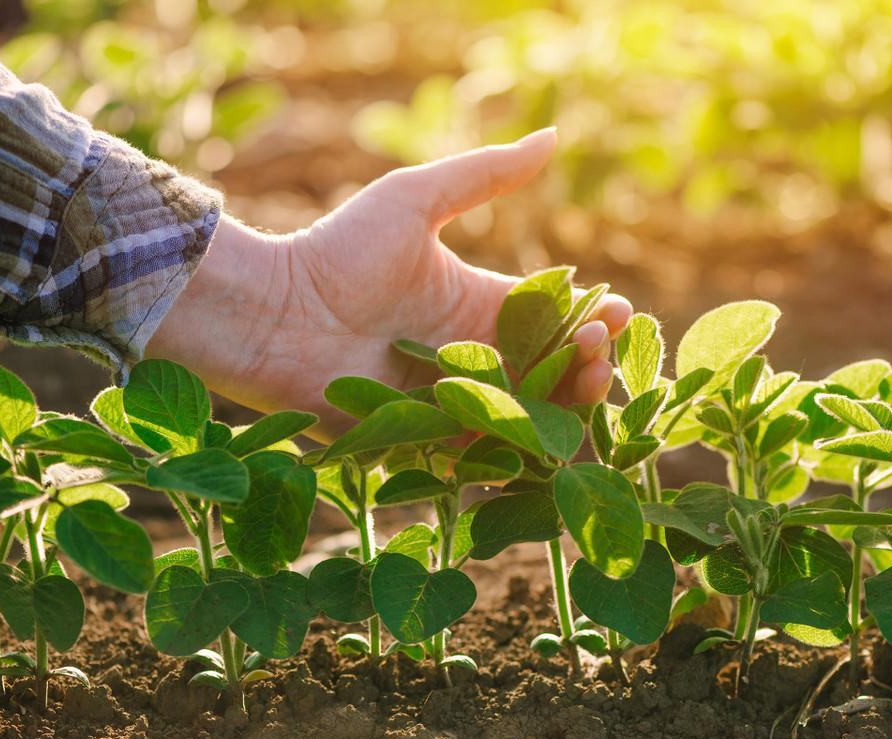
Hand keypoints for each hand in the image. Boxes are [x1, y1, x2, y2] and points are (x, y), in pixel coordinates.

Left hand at [150, 129, 631, 440]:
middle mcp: (474, 356)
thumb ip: (484, 175)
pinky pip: (486, 450)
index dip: (592, 317)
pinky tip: (549, 431)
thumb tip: (553, 135)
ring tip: (587, 381)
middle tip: (599, 349)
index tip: (617, 310)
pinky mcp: (430, 440)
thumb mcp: (414, 200)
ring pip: (530, 413)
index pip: (553, 317)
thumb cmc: (338, 252)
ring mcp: (455, 400)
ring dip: (568, 404)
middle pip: (553, 371)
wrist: (275, 315)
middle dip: (589, 362)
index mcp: (479, 304)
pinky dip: (522, 444)